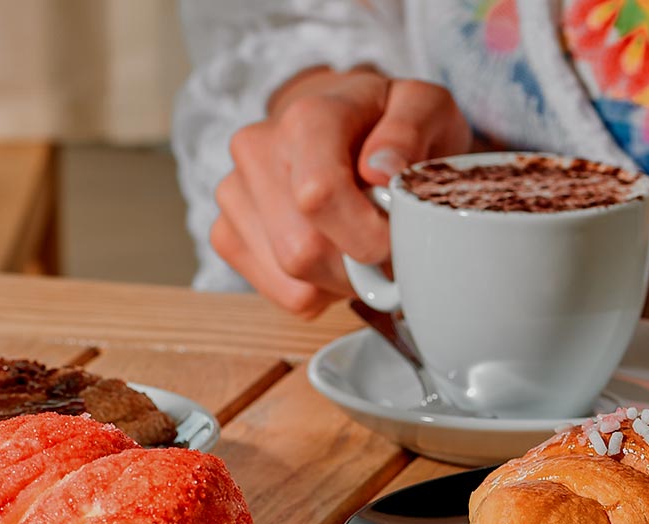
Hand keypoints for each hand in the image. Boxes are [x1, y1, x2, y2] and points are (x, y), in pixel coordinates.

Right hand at [210, 68, 470, 316]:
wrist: (336, 121)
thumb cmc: (383, 119)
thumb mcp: (422, 106)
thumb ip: (411, 130)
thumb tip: (381, 170)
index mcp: (306, 118)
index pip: (318, 194)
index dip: (365, 236)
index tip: (396, 239)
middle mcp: (257, 151)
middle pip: (303, 250)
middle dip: (358, 267)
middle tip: (388, 246)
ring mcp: (234, 193)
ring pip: (292, 278)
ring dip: (340, 280)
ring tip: (358, 243)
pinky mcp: (226, 232)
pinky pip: (280, 292)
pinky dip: (318, 289)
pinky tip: (333, 254)